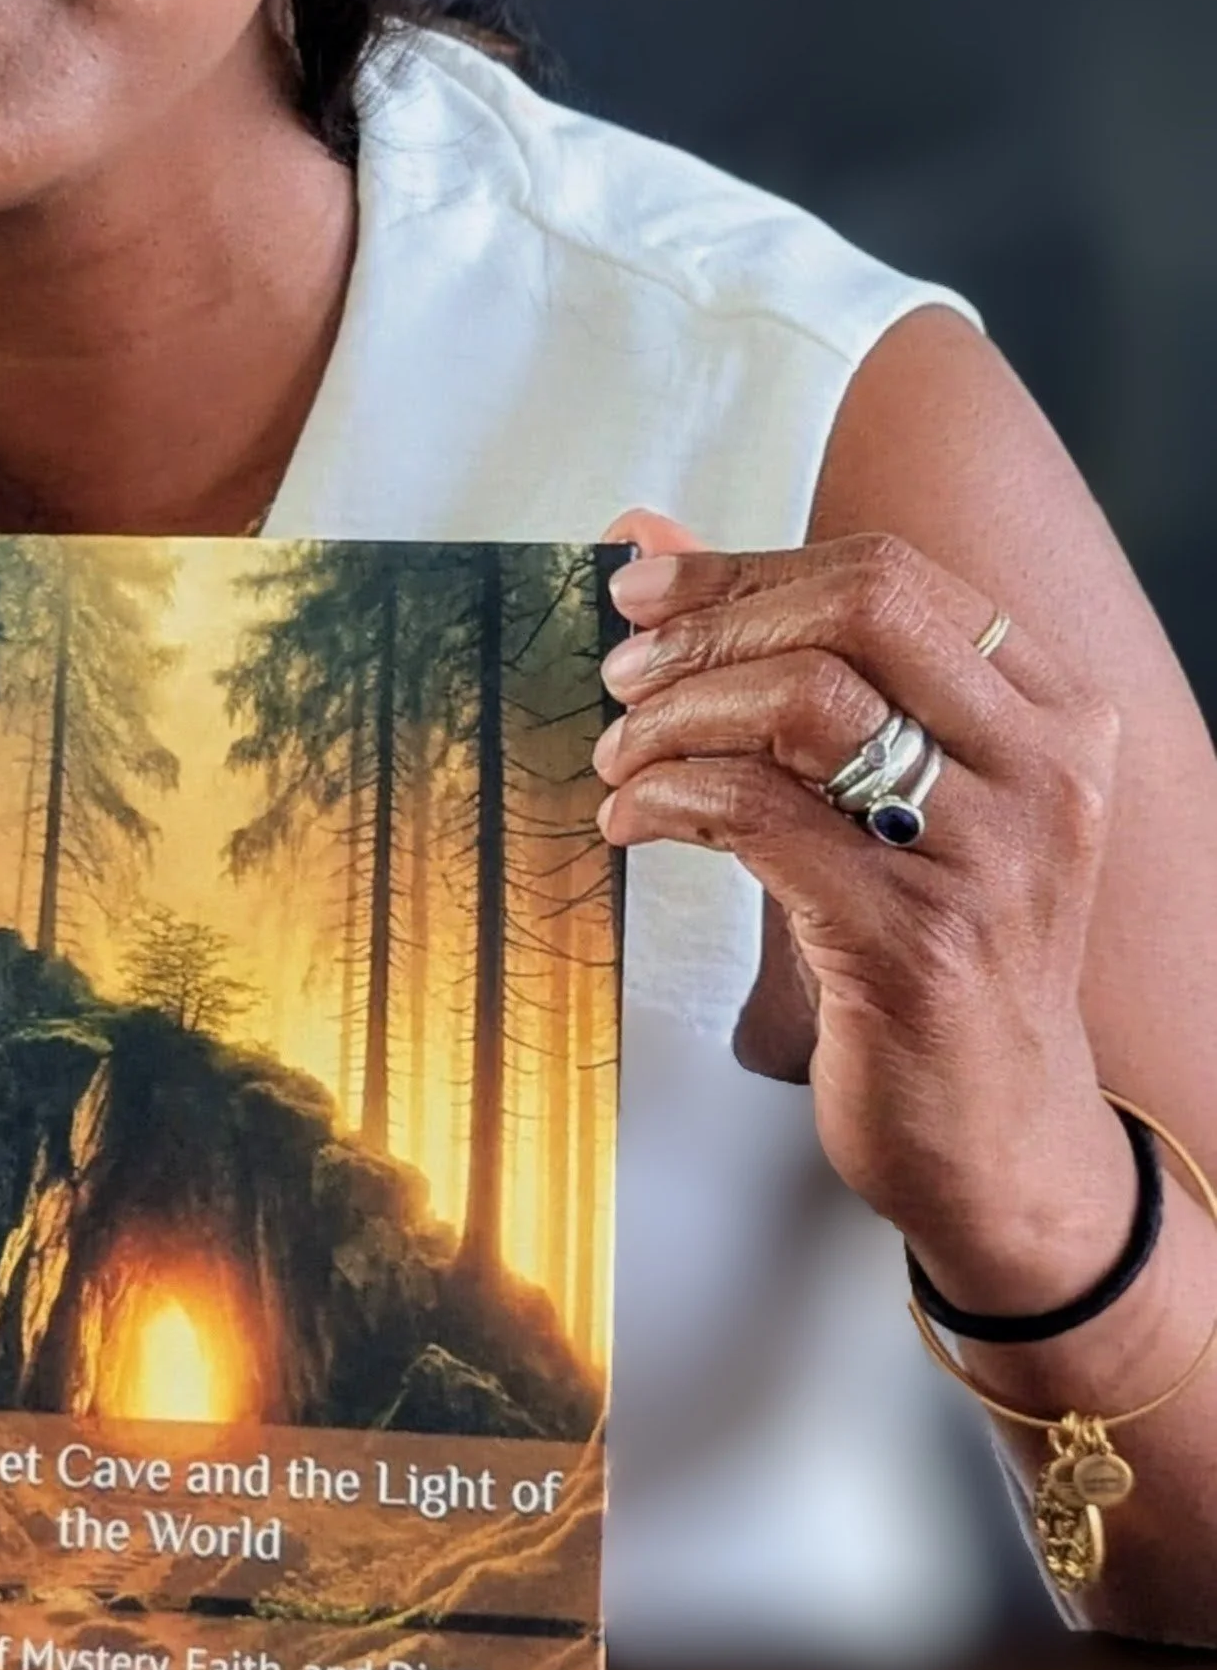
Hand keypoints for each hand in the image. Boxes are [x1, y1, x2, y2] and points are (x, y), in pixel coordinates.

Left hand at [593, 509, 1132, 1300]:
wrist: (996, 1136)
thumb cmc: (921, 940)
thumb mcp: (878, 787)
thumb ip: (780, 655)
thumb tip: (642, 532)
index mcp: (1050, 709)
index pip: (887, 571)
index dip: (744, 565)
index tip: (639, 588)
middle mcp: (1043, 769)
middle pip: (854, 610)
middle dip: (708, 626)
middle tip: (620, 674)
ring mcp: (991, 857)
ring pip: (803, 703)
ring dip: (675, 716)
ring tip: (619, 758)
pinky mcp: (919, 945)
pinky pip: (762, 817)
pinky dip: (669, 798)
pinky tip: (631, 819)